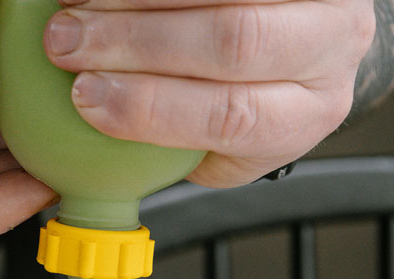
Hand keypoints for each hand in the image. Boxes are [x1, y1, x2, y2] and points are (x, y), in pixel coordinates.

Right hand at [41, 0, 375, 186]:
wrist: (308, 39)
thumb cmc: (249, 100)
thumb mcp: (220, 149)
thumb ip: (166, 148)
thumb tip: (85, 144)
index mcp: (300, 118)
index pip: (231, 116)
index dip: (152, 108)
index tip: (86, 98)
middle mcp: (327, 49)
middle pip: (233, 41)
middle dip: (135, 41)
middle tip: (66, 41)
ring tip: (76, 4)